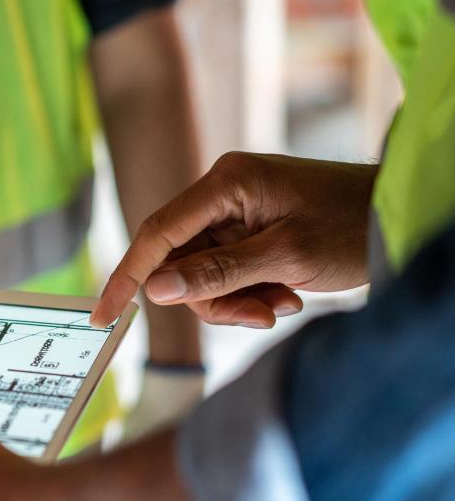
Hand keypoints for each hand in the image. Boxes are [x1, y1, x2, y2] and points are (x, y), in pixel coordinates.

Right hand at [92, 153, 376, 328]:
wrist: (398, 216)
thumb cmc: (353, 226)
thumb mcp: (285, 257)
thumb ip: (217, 274)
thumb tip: (155, 291)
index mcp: (226, 184)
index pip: (157, 234)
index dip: (127, 277)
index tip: (103, 316)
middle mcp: (222, 193)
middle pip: (181, 261)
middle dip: (214, 298)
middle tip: (260, 317)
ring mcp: (234, 211)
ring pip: (204, 273)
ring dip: (239, 299)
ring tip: (284, 304)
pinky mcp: (248, 230)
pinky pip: (227, 271)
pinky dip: (251, 292)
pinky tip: (286, 294)